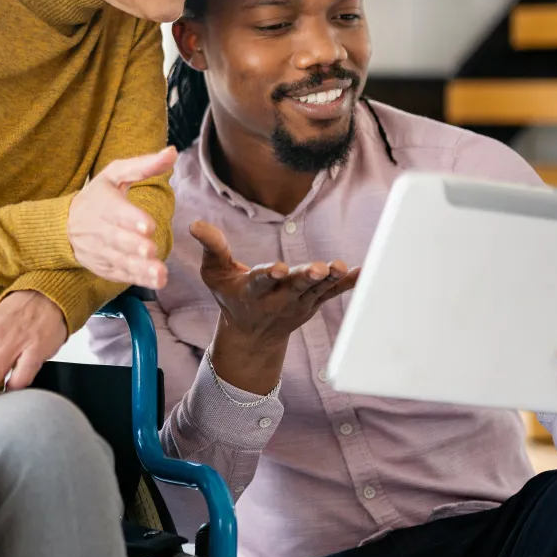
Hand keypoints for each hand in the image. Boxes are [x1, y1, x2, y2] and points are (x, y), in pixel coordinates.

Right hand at [67, 149, 176, 288]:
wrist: (64, 226)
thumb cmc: (97, 197)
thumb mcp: (114, 175)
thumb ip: (143, 166)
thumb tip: (172, 152)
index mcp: (103, 203)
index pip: (116, 211)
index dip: (131, 218)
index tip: (147, 225)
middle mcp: (99, 229)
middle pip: (118, 239)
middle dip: (134, 245)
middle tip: (150, 249)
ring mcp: (101, 251)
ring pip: (121, 261)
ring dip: (140, 268)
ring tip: (160, 273)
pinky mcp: (104, 267)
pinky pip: (121, 274)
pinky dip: (138, 279)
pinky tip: (156, 281)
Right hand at [193, 220, 356, 394]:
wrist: (252, 334)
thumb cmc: (231, 296)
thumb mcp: (214, 274)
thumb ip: (212, 248)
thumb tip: (195, 223)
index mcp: (251, 293)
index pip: (261, 282)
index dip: (270, 276)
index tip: (279, 269)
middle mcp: (276, 301)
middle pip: (294, 287)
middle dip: (306, 278)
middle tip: (318, 268)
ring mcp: (298, 304)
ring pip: (315, 290)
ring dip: (329, 279)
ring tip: (338, 266)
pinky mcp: (313, 304)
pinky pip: (332, 293)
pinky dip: (347, 283)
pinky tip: (360, 272)